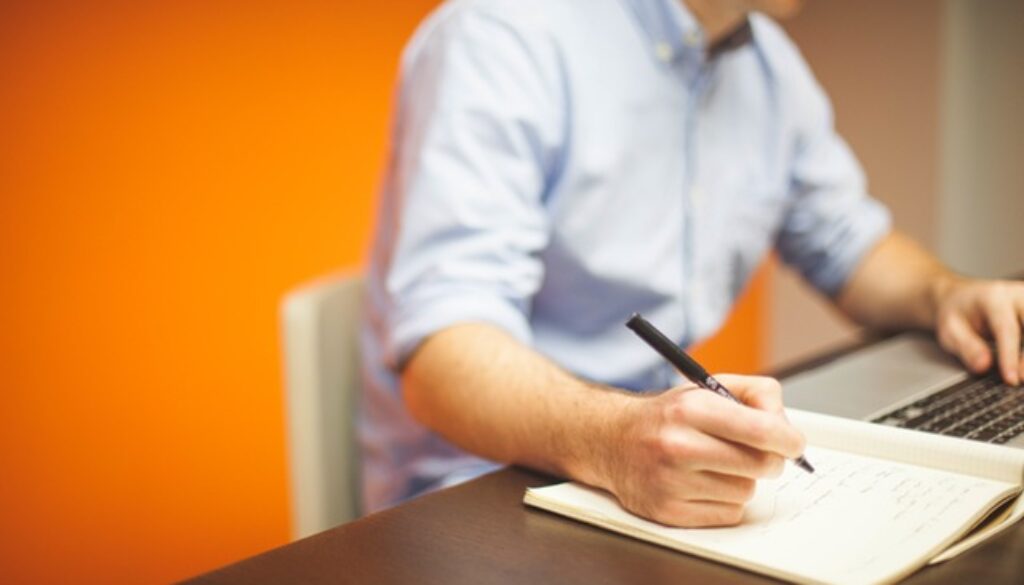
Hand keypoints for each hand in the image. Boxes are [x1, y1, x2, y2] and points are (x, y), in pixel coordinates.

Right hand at [600, 375, 805, 526]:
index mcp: (690, 409)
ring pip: (746, 491)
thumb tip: (787, 426)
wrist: (612, 440)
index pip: (761, 430)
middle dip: (769, 459)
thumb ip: (755, 394)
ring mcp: (671, 482)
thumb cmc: (668, 416)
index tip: (793, 443)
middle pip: (761, 465)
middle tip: (758, 452)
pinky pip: (728, 513)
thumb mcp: (707, 388)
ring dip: (741, 480)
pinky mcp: (668, 511)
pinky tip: (703, 483)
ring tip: (716, 465)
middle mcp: (678, 445)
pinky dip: (725, 501)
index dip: (788, 439)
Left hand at [934, 277, 1023, 384]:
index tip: (1011, 379)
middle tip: (1021, 379)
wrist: (963, 297)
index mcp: (993, 298)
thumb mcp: (949, 330)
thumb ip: (966, 347)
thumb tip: (984, 367)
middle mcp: (1018, 296)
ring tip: (1022, 375)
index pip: (1007, 329)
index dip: (1010, 356)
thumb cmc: (957, 314)